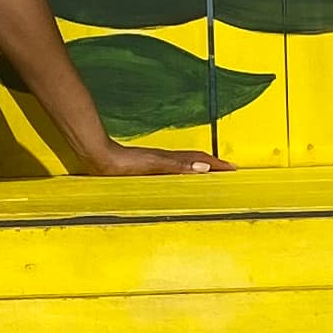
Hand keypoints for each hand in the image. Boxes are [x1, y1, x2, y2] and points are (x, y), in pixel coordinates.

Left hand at [87, 141, 227, 177]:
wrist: (100, 157)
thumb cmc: (122, 163)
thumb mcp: (154, 166)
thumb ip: (177, 167)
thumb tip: (203, 168)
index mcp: (169, 159)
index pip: (199, 161)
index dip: (216, 164)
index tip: (232, 168)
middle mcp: (165, 159)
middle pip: (195, 160)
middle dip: (213, 164)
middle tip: (228, 169)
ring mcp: (156, 162)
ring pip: (185, 163)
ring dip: (200, 166)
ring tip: (211, 172)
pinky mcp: (146, 166)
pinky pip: (173, 167)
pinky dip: (184, 170)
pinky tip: (179, 175)